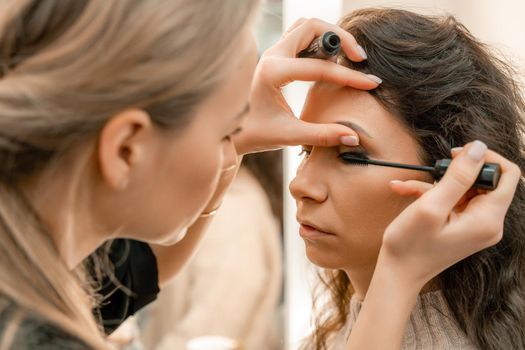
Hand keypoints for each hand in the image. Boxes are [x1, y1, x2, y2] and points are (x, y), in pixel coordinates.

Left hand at [234, 18, 380, 153]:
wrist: (230, 133)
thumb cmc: (254, 134)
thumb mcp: (289, 136)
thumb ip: (323, 135)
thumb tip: (354, 137)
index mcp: (273, 72)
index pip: (320, 68)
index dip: (349, 77)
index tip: (371, 83)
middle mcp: (271, 56)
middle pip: (313, 27)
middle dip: (341, 39)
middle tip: (359, 59)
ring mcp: (271, 53)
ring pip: (306, 27)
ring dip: (329, 36)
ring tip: (347, 58)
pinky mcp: (274, 57)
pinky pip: (300, 37)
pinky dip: (318, 42)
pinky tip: (329, 62)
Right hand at [379, 140, 520, 289]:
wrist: (398, 273)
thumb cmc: (410, 245)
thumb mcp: (431, 206)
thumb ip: (457, 176)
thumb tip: (478, 148)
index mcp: (487, 219)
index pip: (508, 174)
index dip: (485, 158)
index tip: (457, 155)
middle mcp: (489, 223)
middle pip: (485, 181)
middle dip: (454, 171)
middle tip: (432, 172)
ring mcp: (477, 226)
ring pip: (465, 189)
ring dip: (437, 183)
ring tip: (409, 186)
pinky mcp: (464, 227)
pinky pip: (455, 201)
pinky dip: (433, 194)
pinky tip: (408, 192)